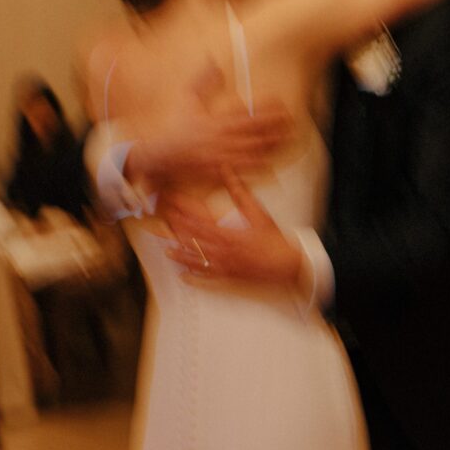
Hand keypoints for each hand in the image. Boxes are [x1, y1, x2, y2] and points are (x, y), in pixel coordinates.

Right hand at [129, 74, 293, 189]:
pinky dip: (257, 167)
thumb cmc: (174, 127)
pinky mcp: (218, 172)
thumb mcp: (186, 99)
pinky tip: (271, 162)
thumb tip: (214, 62)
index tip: (280, 102)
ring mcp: (221, 157)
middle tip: (293, 120)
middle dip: (275, 126)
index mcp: (215, 121)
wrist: (159, 156)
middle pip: (255, 133)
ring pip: (253, 152)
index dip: (266, 108)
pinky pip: (242, 171)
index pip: (247, 113)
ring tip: (288, 138)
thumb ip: (202, 81)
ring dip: (272, 145)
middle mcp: (221, 140)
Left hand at [163, 175, 304, 288]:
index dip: (183, 212)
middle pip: (194, 241)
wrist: (288, 265)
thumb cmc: (274, 238)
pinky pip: (209, 280)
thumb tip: (227, 169)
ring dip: (182, 256)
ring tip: (167, 252)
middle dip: (177, 232)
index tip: (171, 204)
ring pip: (199, 261)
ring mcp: (226, 267)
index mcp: (230, 234)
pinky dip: (196, 279)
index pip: (200, 221)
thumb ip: (240, 191)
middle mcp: (224, 251)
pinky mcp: (231, 278)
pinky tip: (184, 277)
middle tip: (161, 226)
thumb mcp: (258, 211)